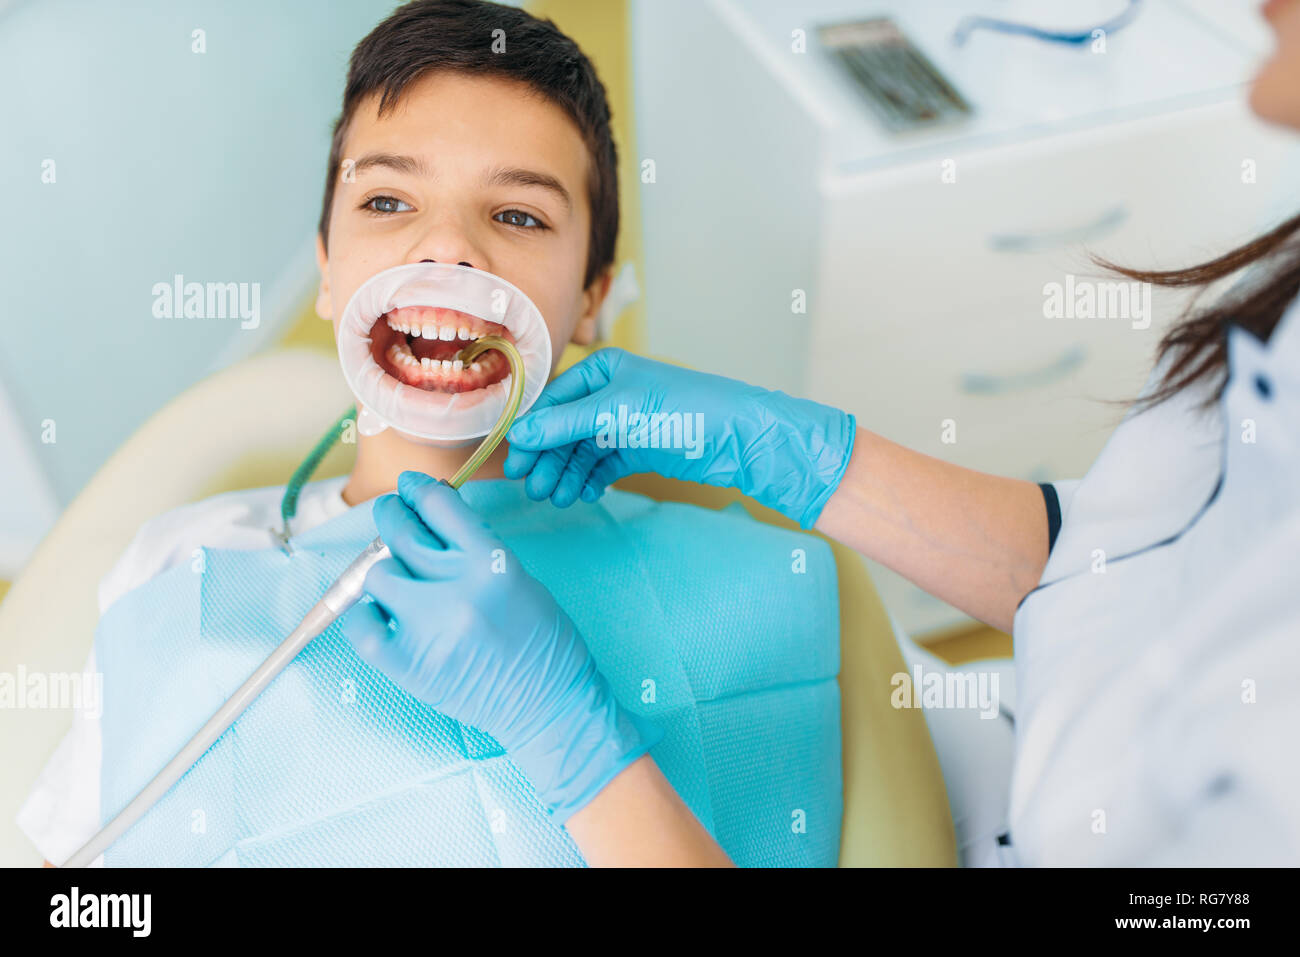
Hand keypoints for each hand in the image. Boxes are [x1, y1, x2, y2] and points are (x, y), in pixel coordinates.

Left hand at [340, 470, 661, 823]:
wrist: (548, 704)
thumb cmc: (540, 640)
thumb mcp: (517, 576)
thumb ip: (473, 549)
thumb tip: (430, 519)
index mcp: (491, 562)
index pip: (439, 506)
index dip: (419, 489)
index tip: (410, 485)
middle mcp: (456, 589)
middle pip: (400, 533)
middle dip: (391, 515)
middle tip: (389, 512)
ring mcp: (427, 628)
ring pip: (378, 575)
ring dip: (389, 576)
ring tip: (404, 590)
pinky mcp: (406, 664)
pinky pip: (361, 624)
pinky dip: (367, 617)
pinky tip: (385, 620)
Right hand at [504, 348, 856, 527]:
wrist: (738, 437)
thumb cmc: (681, 409)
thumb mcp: (617, 412)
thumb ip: (565, 424)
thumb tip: (518, 435)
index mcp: (602, 370)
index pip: (553, 402)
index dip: (532, 434)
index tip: (516, 464)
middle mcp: (609, 394)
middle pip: (563, 430)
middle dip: (548, 460)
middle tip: (536, 490)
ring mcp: (624, 423)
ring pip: (581, 451)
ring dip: (567, 474)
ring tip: (560, 499)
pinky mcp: (639, 449)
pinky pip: (602, 465)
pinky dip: (590, 480)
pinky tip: (584, 495)